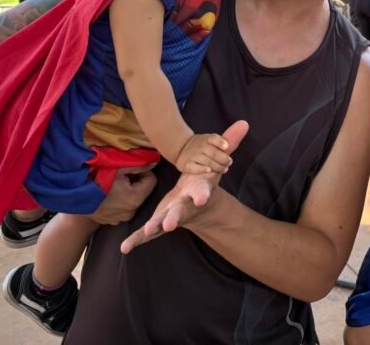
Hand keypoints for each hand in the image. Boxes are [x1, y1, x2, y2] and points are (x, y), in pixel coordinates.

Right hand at [88, 165, 157, 225]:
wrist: (74, 197)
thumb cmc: (96, 180)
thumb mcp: (118, 168)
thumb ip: (138, 166)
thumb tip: (154, 162)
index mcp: (136, 198)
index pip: (152, 180)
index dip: (144, 171)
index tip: (131, 168)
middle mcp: (132, 211)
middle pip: (143, 191)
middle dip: (135, 181)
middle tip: (121, 175)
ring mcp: (122, 218)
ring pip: (133, 199)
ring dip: (128, 191)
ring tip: (113, 184)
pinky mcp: (113, 221)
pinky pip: (123, 208)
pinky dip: (120, 200)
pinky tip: (108, 194)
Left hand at [120, 120, 249, 253]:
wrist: (197, 207)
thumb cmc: (204, 182)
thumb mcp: (216, 163)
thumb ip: (228, 144)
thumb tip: (244, 123)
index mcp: (198, 193)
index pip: (201, 193)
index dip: (201, 195)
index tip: (201, 198)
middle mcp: (185, 207)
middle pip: (180, 212)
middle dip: (174, 217)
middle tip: (169, 224)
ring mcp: (170, 216)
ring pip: (162, 223)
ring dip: (155, 227)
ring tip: (147, 230)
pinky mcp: (158, 223)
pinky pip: (145, 233)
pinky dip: (135, 240)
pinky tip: (124, 247)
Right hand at [175, 132, 232, 174]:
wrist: (181, 149)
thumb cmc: (203, 146)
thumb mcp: (214, 140)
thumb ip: (229, 138)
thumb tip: (245, 124)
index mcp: (207, 139)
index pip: (213, 138)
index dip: (220, 142)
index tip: (226, 146)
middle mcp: (200, 146)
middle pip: (213, 153)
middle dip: (224, 159)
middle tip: (228, 163)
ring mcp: (193, 155)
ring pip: (207, 161)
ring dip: (217, 167)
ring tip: (223, 169)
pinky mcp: (186, 165)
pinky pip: (194, 167)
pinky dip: (202, 169)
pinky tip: (209, 170)